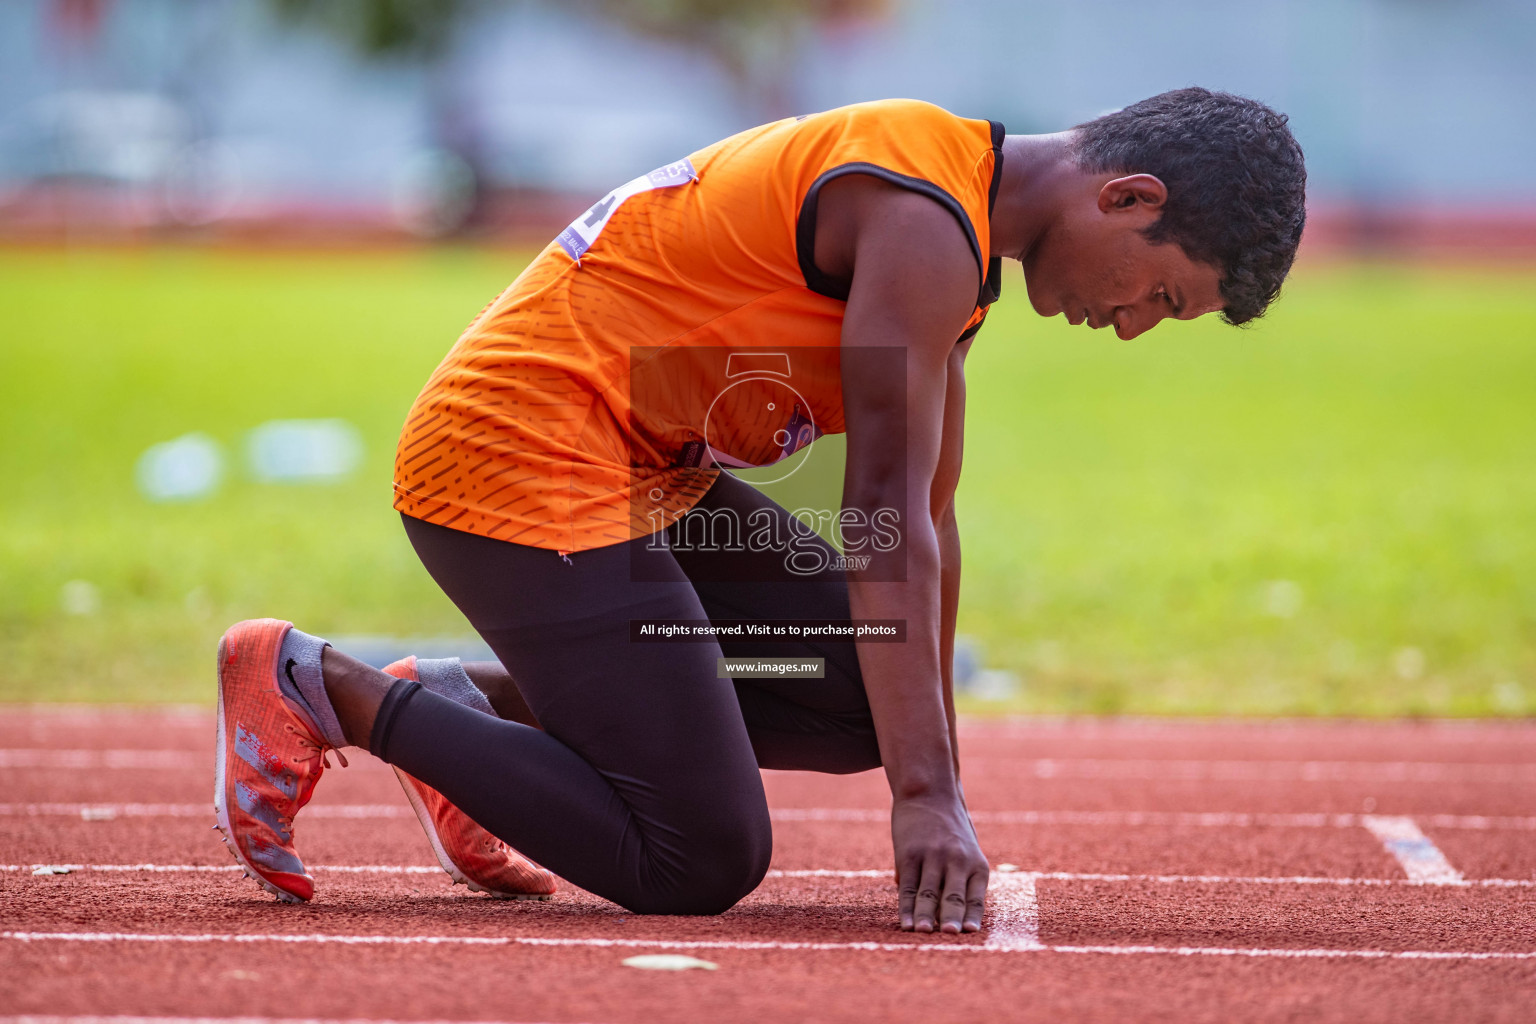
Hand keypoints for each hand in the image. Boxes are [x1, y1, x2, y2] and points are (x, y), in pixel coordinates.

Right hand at [891, 792, 988, 932]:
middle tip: (949, 936)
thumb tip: (930, 909)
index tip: (970, 933)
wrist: (929, 791)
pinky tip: (905, 922)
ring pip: (928, 894)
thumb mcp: (964, 852)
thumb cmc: (949, 827)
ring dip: (924, 916)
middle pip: (953, 897)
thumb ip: (954, 881)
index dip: (973, 915)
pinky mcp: (909, 854)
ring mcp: (932, 856)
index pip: (976, 897)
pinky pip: (907, 886)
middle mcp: (957, 860)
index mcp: (977, 864)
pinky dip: (906, 906)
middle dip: (951, 918)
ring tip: (922, 934)